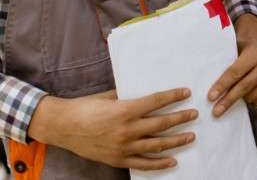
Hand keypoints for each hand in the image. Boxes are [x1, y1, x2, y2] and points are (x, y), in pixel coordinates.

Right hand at [26, 88, 196, 170]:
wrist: (63, 126)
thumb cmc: (84, 107)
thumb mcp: (108, 97)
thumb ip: (127, 97)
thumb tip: (145, 95)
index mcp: (125, 110)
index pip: (156, 102)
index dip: (173, 97)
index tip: (186, 93)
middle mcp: (127, 129)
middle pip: (161, 124)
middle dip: (181, 118)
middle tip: (194, 114)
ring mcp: (123, 147)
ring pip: (157, 145)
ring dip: (176, 141)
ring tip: (190, 136)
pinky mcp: (118, 159)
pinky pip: (143, 164)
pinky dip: (159, 164)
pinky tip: (172, 161)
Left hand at [207, 14, 256, 117]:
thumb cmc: (243, 47)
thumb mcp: (233, 47)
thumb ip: (224, 61)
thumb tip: (206, 81)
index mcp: (256, 51)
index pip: (236, 72)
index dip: (222, 85)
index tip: (210, 97)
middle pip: (245, 86)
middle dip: (228, 100)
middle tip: (215, 111)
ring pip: (254, 96)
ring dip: (240, 101)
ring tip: (231, 100)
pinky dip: (252, 102)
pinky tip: (246, 98)